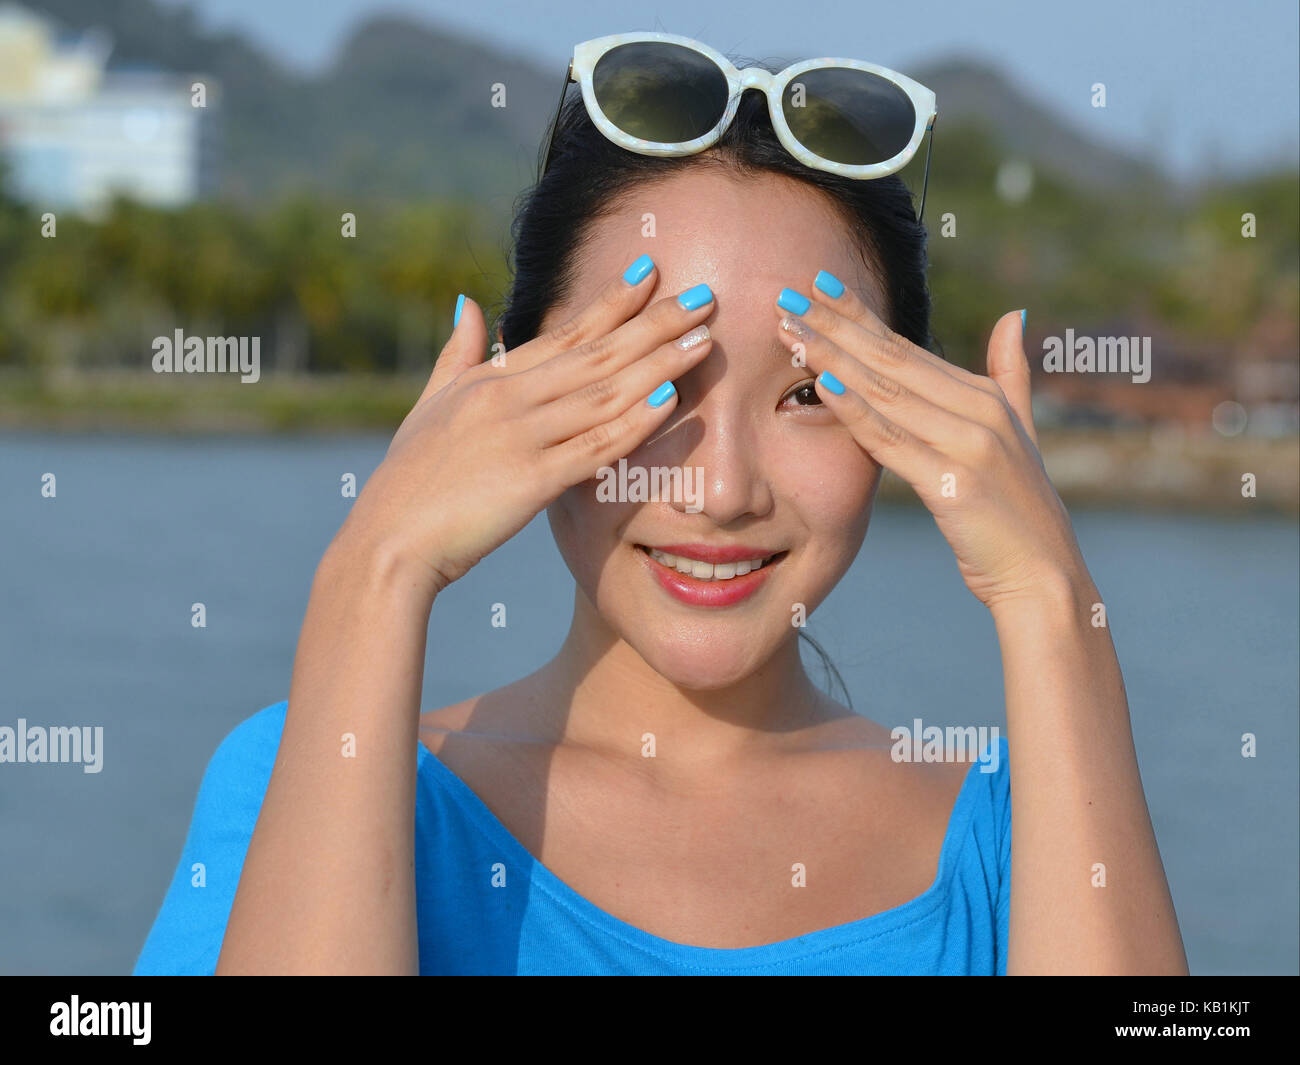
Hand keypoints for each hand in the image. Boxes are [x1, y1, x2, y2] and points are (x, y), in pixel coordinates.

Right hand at [337, 262, 715, 600]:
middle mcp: (508, 398)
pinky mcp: (530, 481)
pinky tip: (668, 399)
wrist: (387, 542)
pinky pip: (593, 446)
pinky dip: (633, 422)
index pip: (565, 332)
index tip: (652, 271)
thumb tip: (469, 303)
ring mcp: (520, 437)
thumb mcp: (429, 405)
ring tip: (704, 338)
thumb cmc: (409, 481)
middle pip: (596, 353)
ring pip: (603, 392)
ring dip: (658, 363)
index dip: (612, 302)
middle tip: (704, 295)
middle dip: (654, 323)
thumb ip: (457, 354)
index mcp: (490, 380)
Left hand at [773, 278, 1088, 610]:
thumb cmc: (1018, 513)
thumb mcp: (1020, 434)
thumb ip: (1011, 375)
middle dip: (835, 325)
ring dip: (833, 358)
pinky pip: (893, 441)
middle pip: (891, 359)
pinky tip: (823, 385)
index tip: (817, 286)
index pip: (907, 348)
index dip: (860, 316)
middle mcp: (979, 411)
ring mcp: (968, 445)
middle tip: (787, 296)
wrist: (1043, 576)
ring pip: (886, 391)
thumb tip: (1012, 315)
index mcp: (986, 397)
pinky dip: (857, 411)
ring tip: (790, 330)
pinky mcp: (953, 483)